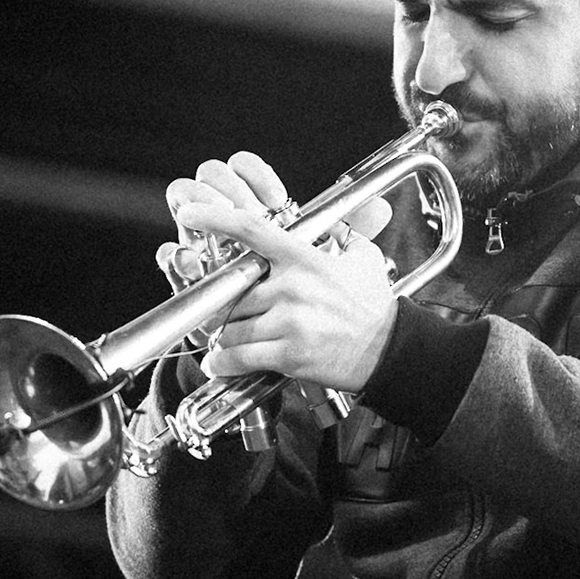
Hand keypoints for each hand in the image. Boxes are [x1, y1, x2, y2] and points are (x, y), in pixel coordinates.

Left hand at [161, 152, 396, 390]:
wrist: (390, 349)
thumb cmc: (373, 305)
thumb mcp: (363, 257)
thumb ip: (341, 233)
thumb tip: (331, 218)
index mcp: (304, 259)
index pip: (251, 230)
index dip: (215, 218)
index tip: (190, 215)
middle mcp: (292, 287)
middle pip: (233, 292)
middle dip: (227, 305)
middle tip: (228, 312)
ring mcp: (290, 322)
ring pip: (231, 326)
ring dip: (224, 336)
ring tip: (228, 340)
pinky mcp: (290, 354)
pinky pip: (240, 358)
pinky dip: (224, 364)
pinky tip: (221, 364)